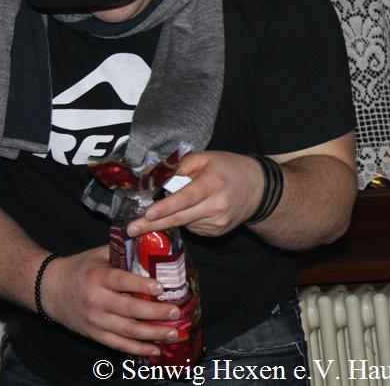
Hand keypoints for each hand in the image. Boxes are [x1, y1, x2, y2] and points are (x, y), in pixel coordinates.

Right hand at [42, 245, 182, 355]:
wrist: (49, 289)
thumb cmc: (79, 269)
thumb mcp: (98, 255)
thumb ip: (123, 250)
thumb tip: (151, 241)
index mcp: (98, 277)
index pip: (122, 282)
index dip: (141, 286)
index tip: (160, 287)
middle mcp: (96, 300)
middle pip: (129, 310)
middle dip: (155, 313)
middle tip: (176, 312)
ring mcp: (95, 320)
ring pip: (127, 331)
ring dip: (152, 334)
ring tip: (173, 333)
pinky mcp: (94, 334)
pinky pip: (118, 344)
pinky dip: (137, 349)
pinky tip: (155, 350)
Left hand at [128, 151, 265, 237]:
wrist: (258, 190)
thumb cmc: (229, 168)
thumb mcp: (206, 157)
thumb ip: (181, 165)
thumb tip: (155, 174)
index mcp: (214, 183)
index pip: (187, 197)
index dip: (167, 207)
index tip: (148, 214)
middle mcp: (217, 206)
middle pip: (180, 218)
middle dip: (153, 224)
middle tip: (131, 229)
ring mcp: (218, 223)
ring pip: (184, 223)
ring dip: (170, 218)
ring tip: (170, 207)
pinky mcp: (217, 233)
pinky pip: (192, 227)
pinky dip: (185, 220)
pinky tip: (192, 210)